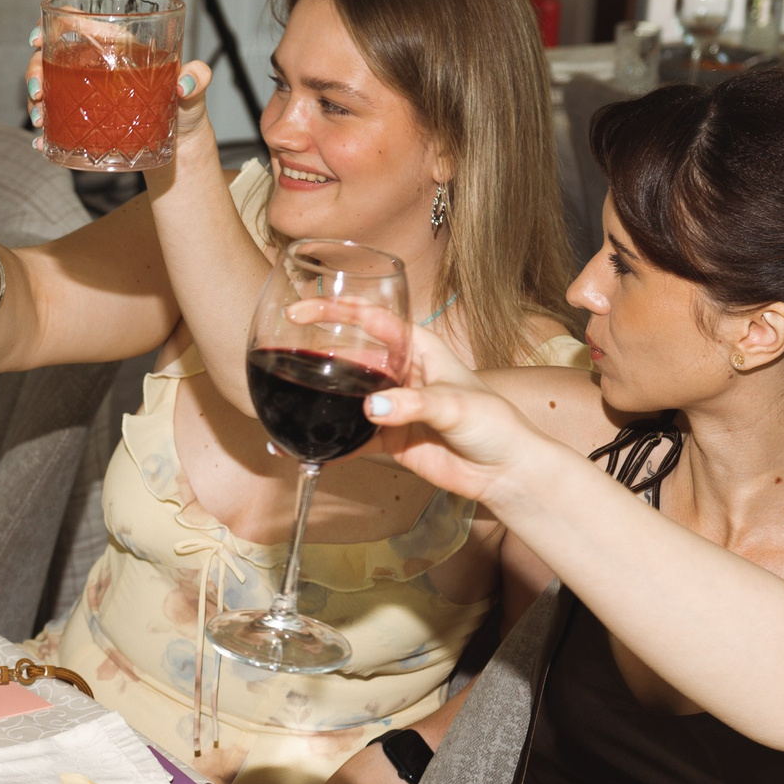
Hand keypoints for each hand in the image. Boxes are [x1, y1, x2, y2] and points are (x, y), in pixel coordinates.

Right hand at [21, 28, 209, 151]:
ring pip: (48, 87)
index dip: (51, 25)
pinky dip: (44, 131)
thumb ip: (198, 79)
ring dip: (36, 102)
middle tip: (37, 93)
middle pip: (51, 57)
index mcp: (117, 44)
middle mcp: (96, 65)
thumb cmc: (185, 107)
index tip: (37, 39)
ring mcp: (86, 92)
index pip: (77, 24)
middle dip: (34, 71)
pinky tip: (41, 141)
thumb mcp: (194, 90)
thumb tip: (186, 83)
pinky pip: (57, 119)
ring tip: (41, 121)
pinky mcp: (84, 119)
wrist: (179, 143)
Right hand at [287, 297, 551, 502]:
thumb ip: (414, 404)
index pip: (373, 319)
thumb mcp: (456, 405)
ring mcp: (391, 406)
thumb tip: (372, 409)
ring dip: (317, 401)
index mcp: (419, 348)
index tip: (303, 311)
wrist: (503, 472)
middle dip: (315, 356)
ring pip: (344, 396)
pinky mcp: (387, 438)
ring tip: (282, 405)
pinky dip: (325, 444)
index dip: (337, 311)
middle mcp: (400, 372)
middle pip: (349, 356)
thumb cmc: (493, 425)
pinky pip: (348, 439)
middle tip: (280, 355)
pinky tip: (297, 448)